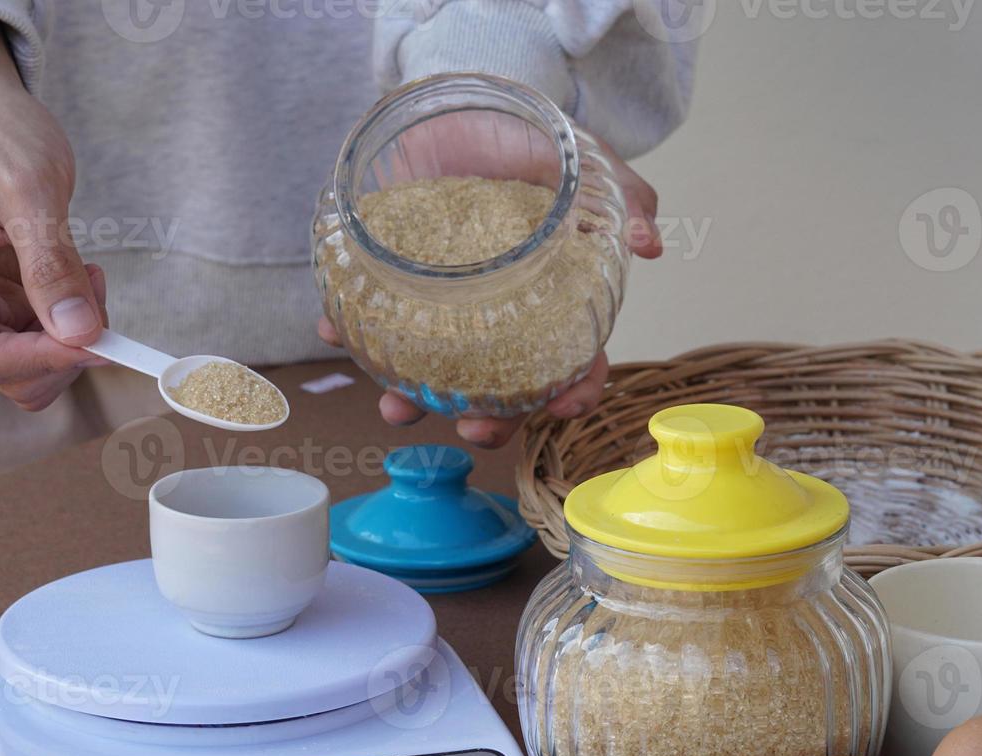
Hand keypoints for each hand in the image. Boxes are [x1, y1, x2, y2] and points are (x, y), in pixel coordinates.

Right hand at [0, 14, 105, 410]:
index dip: (46, 360)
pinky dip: (70, 320)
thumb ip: (51, 265)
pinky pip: (38, 338)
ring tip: (88, 274)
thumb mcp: (30, 191)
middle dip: (65, 347)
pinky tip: (79, 274)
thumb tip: (79, 333)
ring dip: (72, 334)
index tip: (103, 341)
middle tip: (96, 287)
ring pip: (28, 363)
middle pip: (6, 372)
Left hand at [318, 114, 661, 448]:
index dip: (574, 392)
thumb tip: (649, 242)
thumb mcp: (582, 164)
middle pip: (500, 389)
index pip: (572, 363)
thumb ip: (621, 199)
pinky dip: (347, 330)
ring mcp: (442, 307)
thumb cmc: (529, 141)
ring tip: (397, 406)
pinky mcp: (394, 282)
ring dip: (412, 399)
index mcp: (549, 301)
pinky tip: (332, 328)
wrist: (460, 103)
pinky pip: (369, 319)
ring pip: (431, 371)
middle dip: (489, 420)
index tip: (564, 406)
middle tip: (473, 426)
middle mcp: (496, 317)